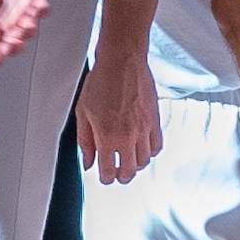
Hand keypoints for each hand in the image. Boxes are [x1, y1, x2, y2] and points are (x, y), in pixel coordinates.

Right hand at [0, 0, 51, 64]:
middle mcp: (8, 22)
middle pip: (14, 42)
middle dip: (13, 46)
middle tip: (8, 46)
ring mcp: (22, 10)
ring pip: (29, 28)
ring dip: (27, 31)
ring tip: (23, 29)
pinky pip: (41, 7)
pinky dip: (42, 10)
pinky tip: (38, 11)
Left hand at [76, 48, 158, 184]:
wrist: (122, 61)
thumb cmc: (100, 82)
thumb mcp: (83, 113)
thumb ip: (85, 141)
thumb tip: (88, 162)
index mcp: (107, 136)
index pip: (109, 171)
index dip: (106, 178)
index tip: (104, 176)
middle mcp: (128, 136)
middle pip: (129, 171)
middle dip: (121, 176)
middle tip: (116, 173)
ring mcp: (144, 129)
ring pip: (144, 161)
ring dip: (135, 165)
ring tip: (128, 161)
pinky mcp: (155, 120)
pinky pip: (157, 146)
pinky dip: (150, 152)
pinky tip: (142, 148)